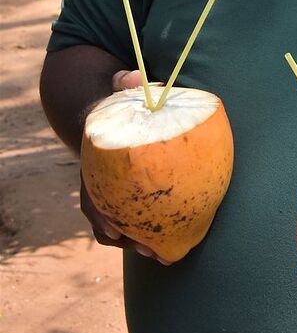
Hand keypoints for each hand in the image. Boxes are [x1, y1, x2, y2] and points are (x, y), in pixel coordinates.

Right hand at [79, 68, 170, 264]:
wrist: (101, 114)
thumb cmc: (117, 103)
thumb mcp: (118, 90)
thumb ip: (126, 83)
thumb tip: (135, 77)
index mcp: (94, 164)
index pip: (92, 197)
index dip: (102, 216)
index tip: (115, 231)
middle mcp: (97, 184)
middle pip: (105, 220)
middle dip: (125, 238)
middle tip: (151, 250)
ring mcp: (108, 192)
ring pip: (116, 226)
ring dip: (137, 241)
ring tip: (164, 255)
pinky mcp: (124, 196)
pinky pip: (130, 218)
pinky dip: (145, 230)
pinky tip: (168, 240)